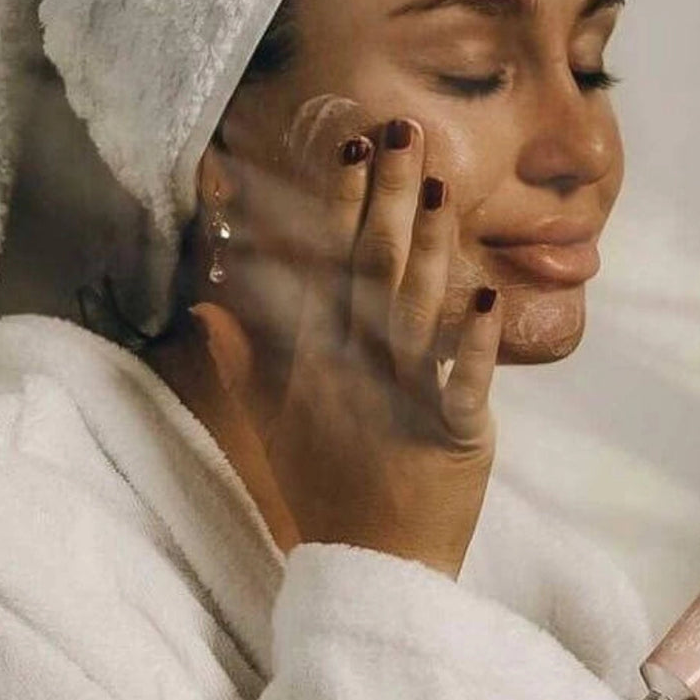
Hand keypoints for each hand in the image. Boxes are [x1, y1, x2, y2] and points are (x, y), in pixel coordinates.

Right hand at [191, 109, 502, 579]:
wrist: (371, 566)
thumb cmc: (324, 486)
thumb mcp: (270, 422)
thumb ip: (243, 360)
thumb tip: (206, 308)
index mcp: (315, 361)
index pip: (323, 269)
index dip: (338, 208)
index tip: (350, 152)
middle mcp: (354, 369)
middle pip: (371, 271)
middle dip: (388, 199)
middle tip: (404, 133)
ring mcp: (401, 399)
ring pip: (417, 310)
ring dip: (431, 247)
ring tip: (444, 187)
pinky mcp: (448, 434)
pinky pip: (465, 383)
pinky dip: (480, 341)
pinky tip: (492, 291)